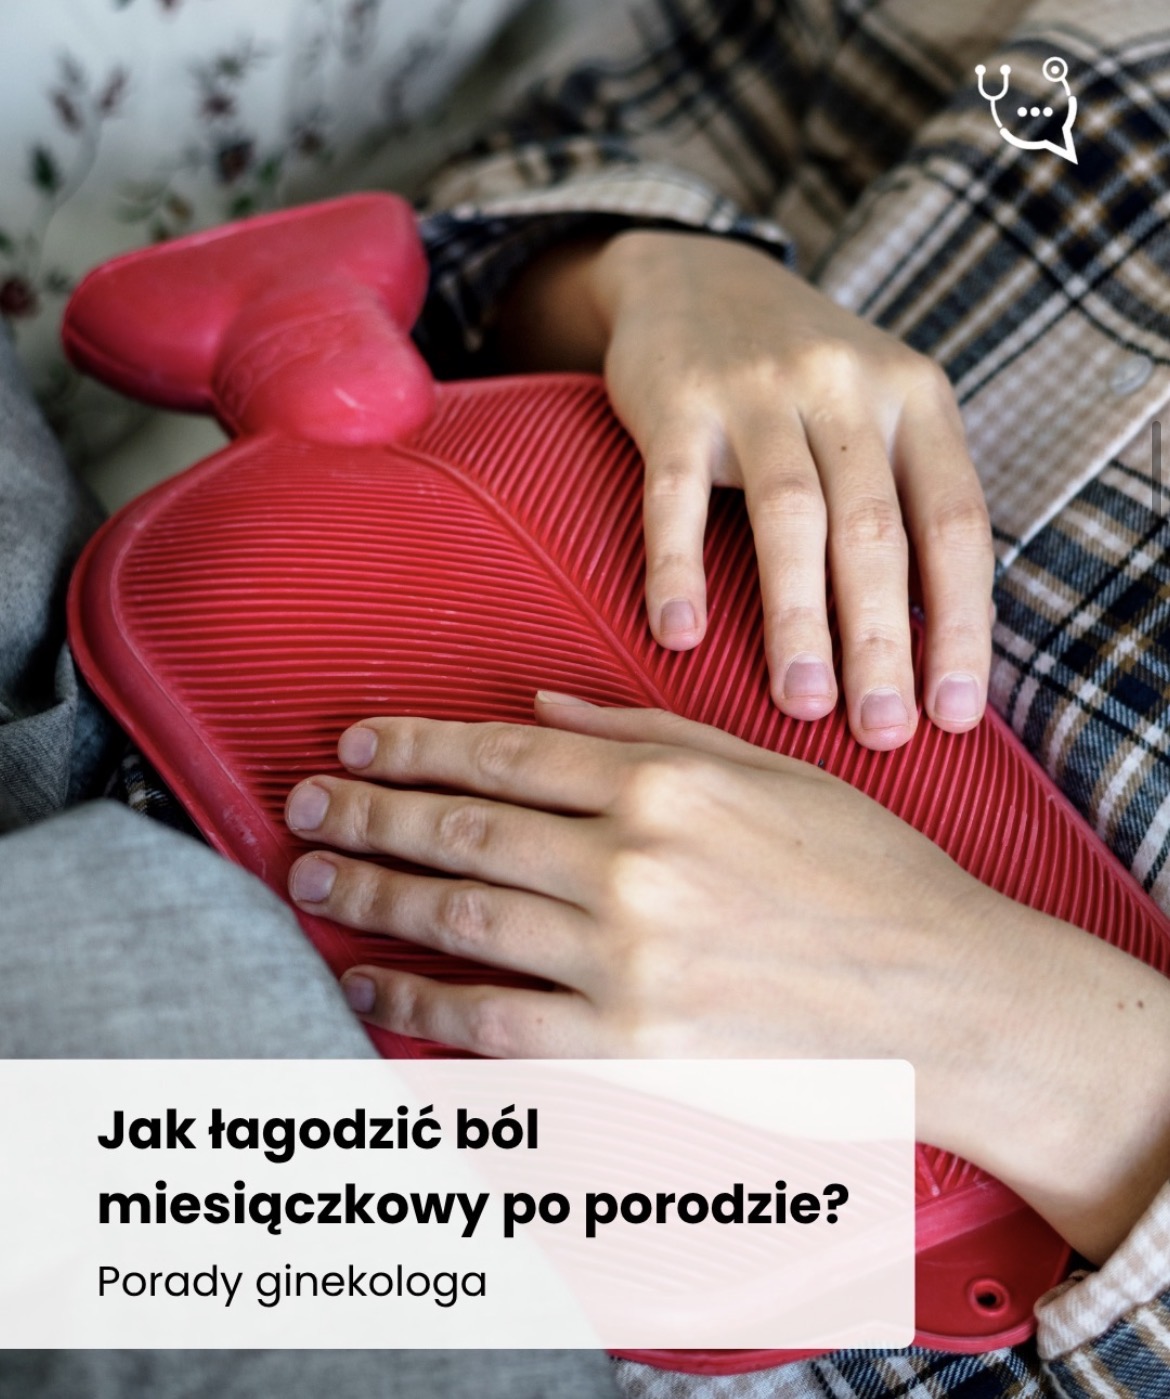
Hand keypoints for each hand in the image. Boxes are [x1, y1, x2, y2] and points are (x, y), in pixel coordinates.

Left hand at [286, 697, 1169, 1259]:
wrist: (943, 998)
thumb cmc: (867, 876)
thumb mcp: (769, 772)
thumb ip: (647, 735)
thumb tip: (542, 714)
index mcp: (666, 785)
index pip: (504, 757)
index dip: (417, 747)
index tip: (361, 746)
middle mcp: (632, 865)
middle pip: (463, 832)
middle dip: (370, 817)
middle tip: (308, 810)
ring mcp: (626, 962)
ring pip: (460, 921)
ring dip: (374, 900)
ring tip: (315, 885)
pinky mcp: (630, 1049)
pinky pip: (494, 1026)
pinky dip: (421, 1002)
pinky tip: (374, 984)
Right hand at [497, 230, 994, 749]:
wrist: (695, 277)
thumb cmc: (800, 377)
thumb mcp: (877, 410)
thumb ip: (906, 501)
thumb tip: (931, 648)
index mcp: (914, 399)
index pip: (955, 523)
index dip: (960, 623)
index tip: (955, 713)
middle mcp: (846, 387)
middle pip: (874, 530)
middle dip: (881, 643)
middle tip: (881, 732)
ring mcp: (757, 390)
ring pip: (789, 515)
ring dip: (797, 618)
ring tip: (802, 703)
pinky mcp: (676, 402)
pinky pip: (675, 496)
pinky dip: (678, 569)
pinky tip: (680, 638)